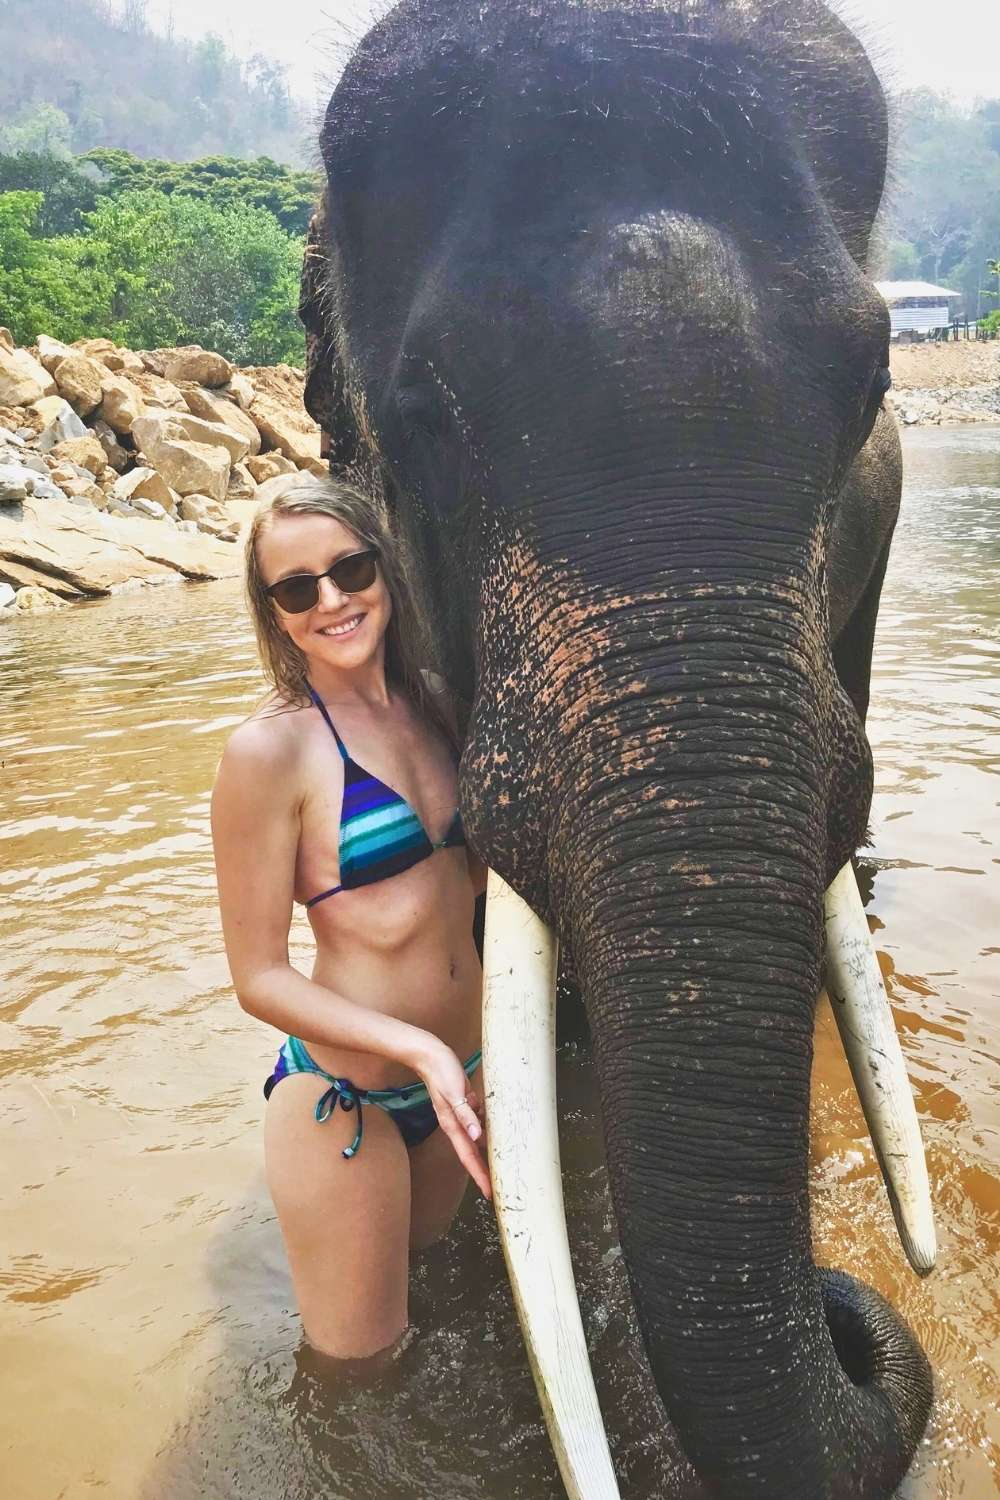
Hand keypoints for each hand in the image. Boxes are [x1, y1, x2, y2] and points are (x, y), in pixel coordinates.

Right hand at [412, 1039, 490, 1198]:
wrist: (430, 1055)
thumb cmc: (442, 1072)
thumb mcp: (454, 1093)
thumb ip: (466, 1114)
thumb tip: (477, 1136)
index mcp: (453, 1125)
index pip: (469, 1156)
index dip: (479, 1175)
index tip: (489, 1192)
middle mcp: (457, 1124)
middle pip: (473, 1153)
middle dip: (483, 1170)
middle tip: (498, 1187)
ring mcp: (460, 1115)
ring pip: (476, 1140)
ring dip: (486, 1153)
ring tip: (500, 1165)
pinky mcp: (464, 1105)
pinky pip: (478, 1123)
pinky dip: (487, 1131)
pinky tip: (497, 1134)